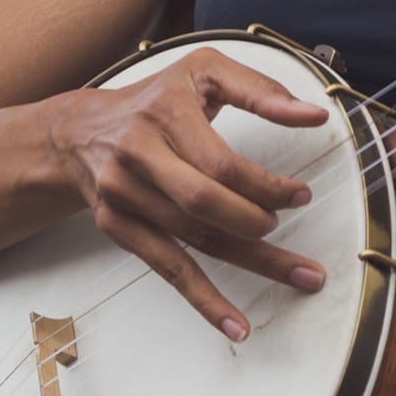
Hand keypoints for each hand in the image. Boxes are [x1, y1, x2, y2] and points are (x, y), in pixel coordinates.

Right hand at [47, 48, 330, 341]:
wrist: (81, 131)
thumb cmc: (159, 98)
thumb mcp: (206, 71)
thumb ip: (262, 90)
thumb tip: (315, 115)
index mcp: (166, 112)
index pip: (221, 162)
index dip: (266, 185)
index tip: (300, 195)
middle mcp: (139, 154)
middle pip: (204, 204)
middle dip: (258, 224)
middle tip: (294, 229)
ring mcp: (124, 194)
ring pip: (194, 239)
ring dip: (251, 262)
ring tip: (299, 275)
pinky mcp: (117, 226)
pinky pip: (167, 269)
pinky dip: (204, 301)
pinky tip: (236, 324)